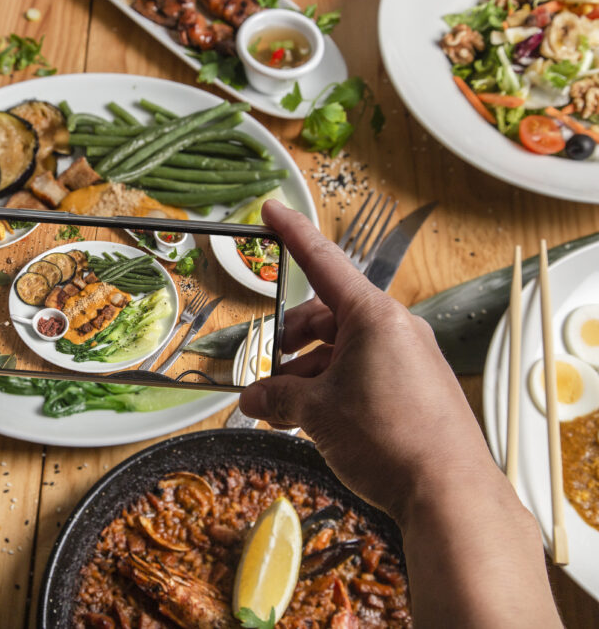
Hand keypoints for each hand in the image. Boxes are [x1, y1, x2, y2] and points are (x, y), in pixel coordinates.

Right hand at [240, 200, 498, 519]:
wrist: (448, 492)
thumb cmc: (386, 439)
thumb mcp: (318, 413)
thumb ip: (279, 396)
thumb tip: (253, 399)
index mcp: (374, 317)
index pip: (323, 263)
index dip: (293, 234)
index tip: (272, 208)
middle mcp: (397, 329)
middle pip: (329, 315)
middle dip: (293, 339)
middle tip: (269, 369)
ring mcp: (411, 358)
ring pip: (346, 348)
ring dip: (311, 371)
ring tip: (286, 410)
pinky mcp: (419, 387)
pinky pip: (367, 371)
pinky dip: (336, 386)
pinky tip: (316, 419)